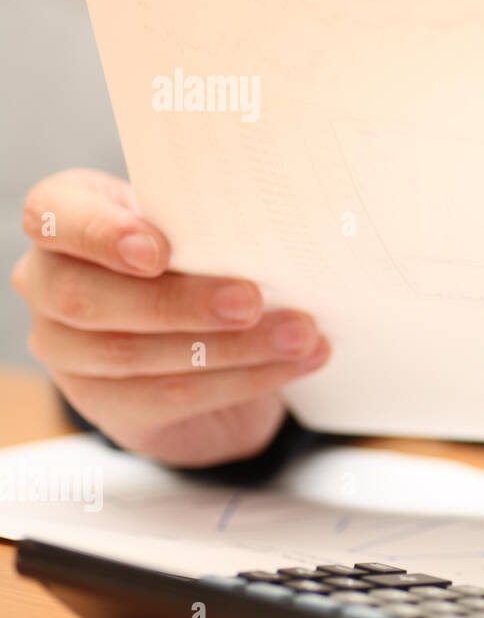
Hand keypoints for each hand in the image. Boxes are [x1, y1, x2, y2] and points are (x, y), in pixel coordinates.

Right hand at [10, 169, 328, 465]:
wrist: (197, 332)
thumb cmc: (196, 252)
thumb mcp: (195, 225)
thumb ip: (209, 224)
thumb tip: (281, 236)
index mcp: (65, 219)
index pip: (52, 216)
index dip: (100, 235)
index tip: (160, 252)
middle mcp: (49, 282)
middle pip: (90, 300)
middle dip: (181, 303)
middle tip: (253, 300)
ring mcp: (66, 349)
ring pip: (135, 355)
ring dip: (232, 347)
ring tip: (300, 334)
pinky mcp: (105, 401)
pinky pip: (169, 396)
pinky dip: (242, 380)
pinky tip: (294, 363)